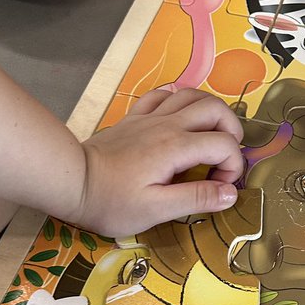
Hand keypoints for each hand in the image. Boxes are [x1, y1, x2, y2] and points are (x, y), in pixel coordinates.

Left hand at [73, 88, 243, 235]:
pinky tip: (181, 118)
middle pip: (216, 109)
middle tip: (225, 157)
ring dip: (211, 112)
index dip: (233, 167)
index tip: (219, 188)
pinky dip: (181, 100)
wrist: (71, 181)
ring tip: (211, 136)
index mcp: (177, 148)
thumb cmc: (111, 201)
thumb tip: (230, 193)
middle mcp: (168, 124)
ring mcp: (150, 117)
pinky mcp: (135, 118)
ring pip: (193, 95)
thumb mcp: (156, 210)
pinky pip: (164, 94)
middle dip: (231, 131)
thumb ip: (197, 198)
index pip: (225, 145)